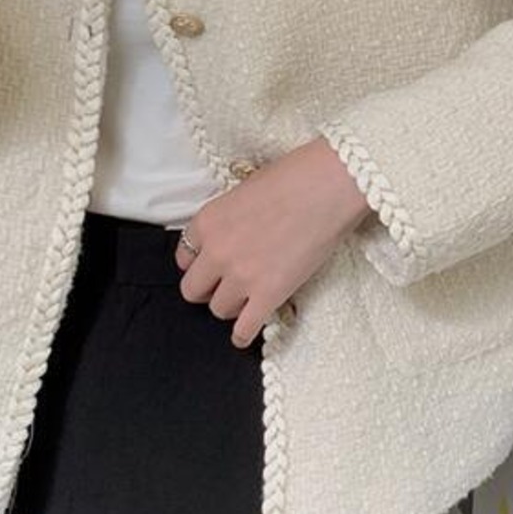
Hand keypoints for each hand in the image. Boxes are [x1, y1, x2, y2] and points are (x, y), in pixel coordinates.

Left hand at [173, 136, 373, 347]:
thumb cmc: (294, 178)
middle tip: (225, 286)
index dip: (199, 264)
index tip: (211, 267)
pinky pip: (245, 329)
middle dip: (208, 289)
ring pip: (218, 310)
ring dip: (231, 306)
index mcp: (207, 222)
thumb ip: (230, 219)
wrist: (328, 185)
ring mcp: (242, 276)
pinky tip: (245, 335)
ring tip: (247, 300)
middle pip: (193, 290)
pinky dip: (243, 335)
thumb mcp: (245, 190)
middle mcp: (217, 252)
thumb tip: (236, 235)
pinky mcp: (269, 294)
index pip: (184, 258)